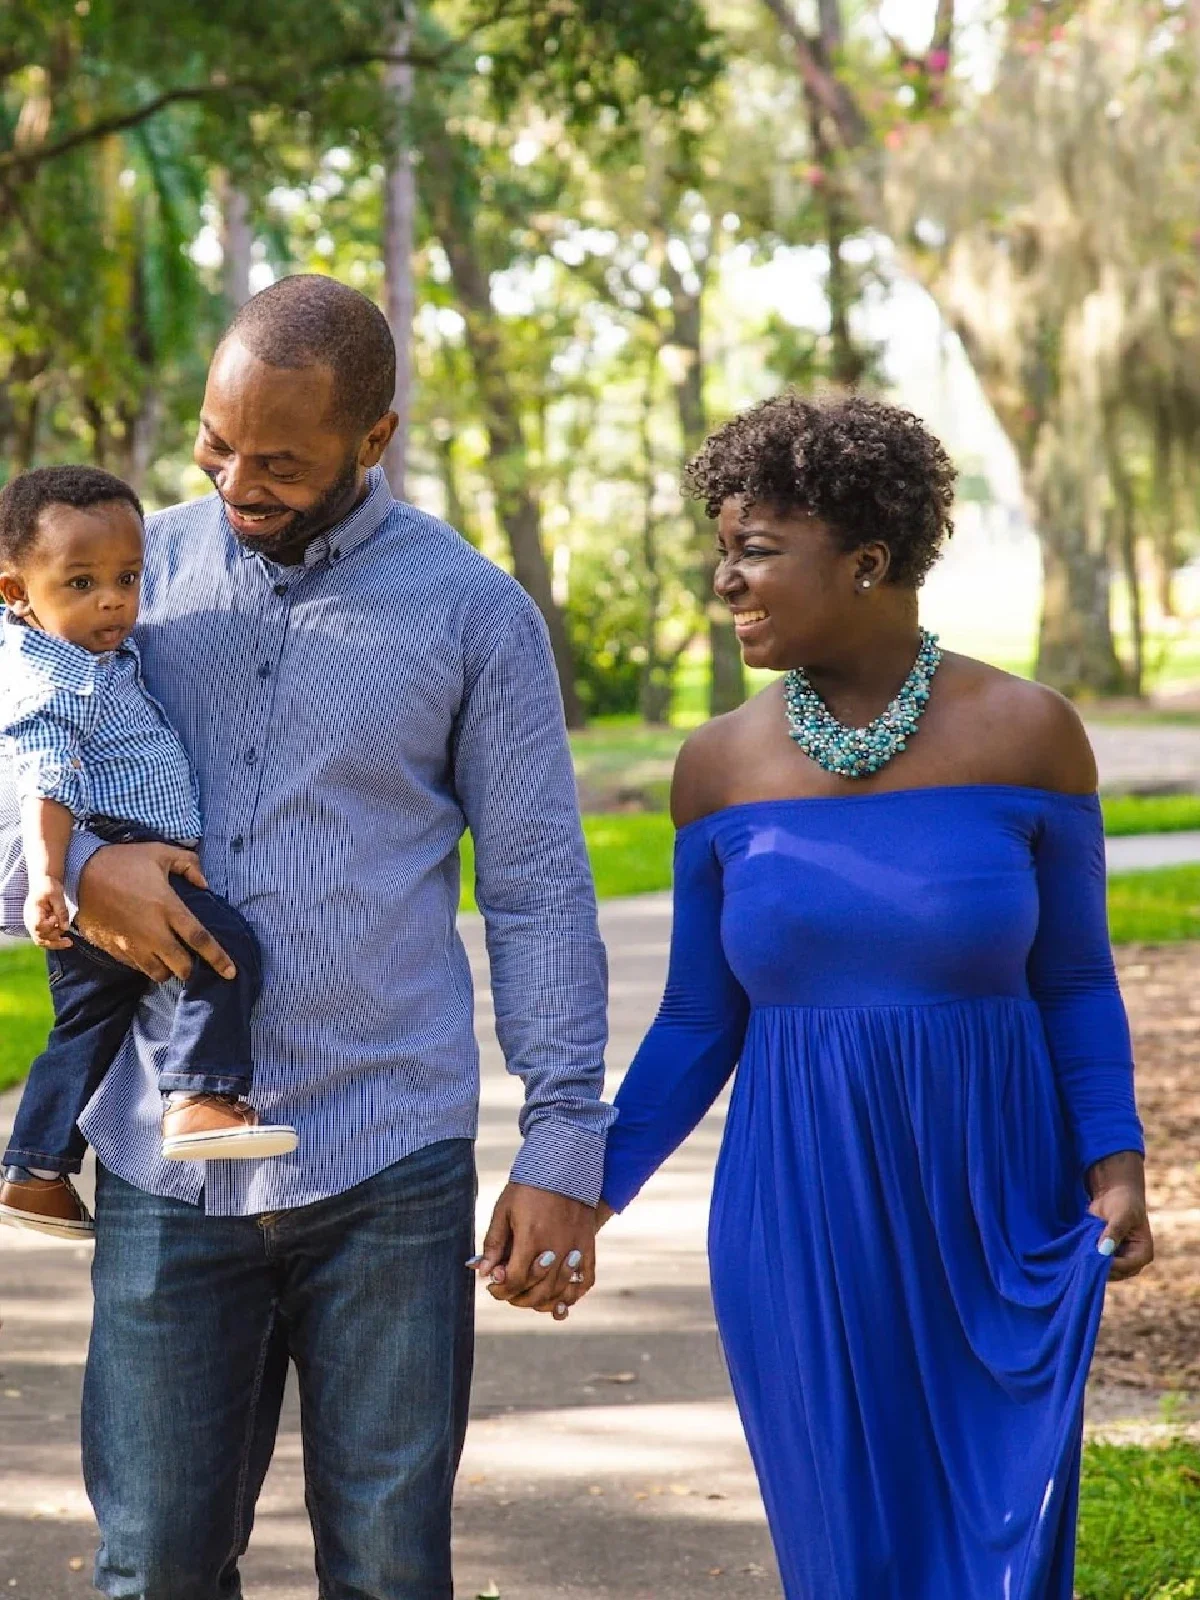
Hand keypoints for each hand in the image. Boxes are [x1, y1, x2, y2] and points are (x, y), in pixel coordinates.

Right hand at [24, 876, 71, 949]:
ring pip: (40, 940)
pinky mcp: (38, 926)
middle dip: (54, 938)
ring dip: (54, 943)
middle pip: (39, 936)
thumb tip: (65, 928)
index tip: (56, 918)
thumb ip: (61, 911)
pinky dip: (53, 942)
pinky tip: (65, 941)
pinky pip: (43, 938)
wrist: (43, 883)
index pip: (37, 925)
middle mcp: (30, 919)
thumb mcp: (57, 895)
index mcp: (33, 910)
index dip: (48, 926)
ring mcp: (32, 924)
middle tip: (68, 937)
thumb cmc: (50, 887)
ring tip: (69, 943)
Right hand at [76, 842, 234, 983]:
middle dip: (190, 969)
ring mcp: (131, 943)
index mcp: (168, 908)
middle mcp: (152, 931)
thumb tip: (205, 883)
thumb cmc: (123, 861)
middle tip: (190, 960)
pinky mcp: (114, 949)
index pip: (200, 940)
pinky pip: (136, 968)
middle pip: (181, 966)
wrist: (79, 872)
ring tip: (168, 958)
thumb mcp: (159, 853)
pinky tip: (146, 952)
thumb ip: (188, 864)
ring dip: (168, 970)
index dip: (219, 959)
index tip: (231, 973)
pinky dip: (146, 965)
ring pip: (158, 974)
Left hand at [471, 1182, 595, 1321]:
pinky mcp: (588, 1245)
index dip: (501, 1289)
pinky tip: (560, 1298)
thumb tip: (483, 1273)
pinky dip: (574, 1294)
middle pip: (538, 1290)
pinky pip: (586, 1280)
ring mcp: (575, 1248)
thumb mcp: (504, 1210)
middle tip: (507, 1292)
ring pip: (560, 1290)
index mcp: (531, 1237)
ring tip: (529, 1296)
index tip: (493, 1286)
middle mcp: (556, 1248)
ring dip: (542, 1301)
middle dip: (518, 1298)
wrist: (564, 1166)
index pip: (515, 1280)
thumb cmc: (528, 1188)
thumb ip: (494, 1243)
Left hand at [1087, 1149, 1153, 1281]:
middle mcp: (1133, 1262)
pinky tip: (1078, 1252)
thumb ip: (1113, 1232)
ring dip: (1092, 1264)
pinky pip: (1097, 1265)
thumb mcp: (1121, 1215)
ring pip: (1105, 1271)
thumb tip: (1104, 1250)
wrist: (1115, 1194)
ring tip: (1080, 1252)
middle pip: (1116, 1273)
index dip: (1110, 1264)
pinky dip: (1088, 1260)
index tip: (1093, 1255)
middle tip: (1082, 1255)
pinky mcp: (1106, 1257)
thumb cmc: (1123, 1202)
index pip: (1127, 1267)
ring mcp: (1119, 1261)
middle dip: (1100, 1265)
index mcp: (1143, 1253)